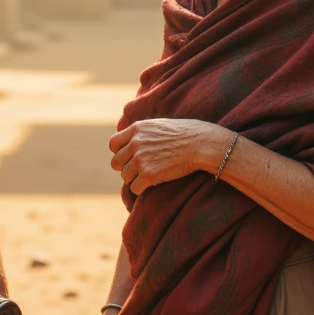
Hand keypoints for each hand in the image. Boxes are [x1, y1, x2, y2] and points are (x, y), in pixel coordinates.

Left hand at [110, 118, 225, 194]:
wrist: (200, 143)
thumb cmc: (186, 134)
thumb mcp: (159, 125)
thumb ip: (143, 133)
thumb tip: (132, 142)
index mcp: (137, 129)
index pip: (113, 144)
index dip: (120, 153)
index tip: (129, 157)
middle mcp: (135, 143)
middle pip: (116, 163)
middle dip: (126, 167)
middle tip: (140, 170)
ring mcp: (140, 159)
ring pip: (125, 176)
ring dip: (135, 179)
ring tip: (149, 176)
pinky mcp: (148, 175)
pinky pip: (134, 188)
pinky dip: (141, 189)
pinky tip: (152, 184)